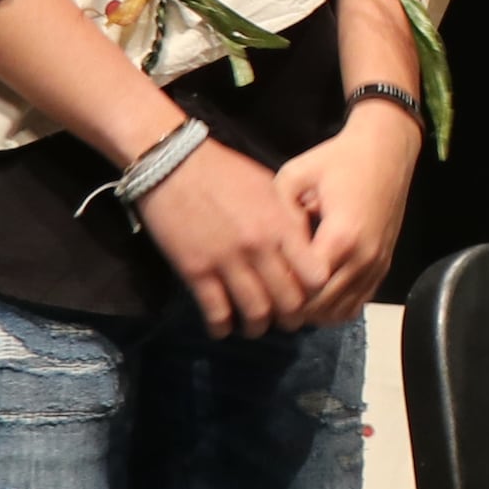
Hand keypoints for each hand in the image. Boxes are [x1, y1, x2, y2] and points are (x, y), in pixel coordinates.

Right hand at [135, 139, 319, 336]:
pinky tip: (222, 327)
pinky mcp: (195, 270)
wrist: (172, 161)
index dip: (316, 292)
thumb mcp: (269, 187)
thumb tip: (306, 247)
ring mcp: (227, 261)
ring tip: (255, 326)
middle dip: (291, 318)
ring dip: (258, 327)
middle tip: (285, 320)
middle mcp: (259, 247)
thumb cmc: (224, 171)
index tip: (308, 295)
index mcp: (281, 224)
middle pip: (289, 302)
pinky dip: (222, 327)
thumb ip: (289, 219)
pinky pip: (217, 313)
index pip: (315, 275)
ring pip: (255, 314)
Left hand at [273, 103, 423, 325]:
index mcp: (340, 235)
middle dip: (291, 306)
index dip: (280, 289)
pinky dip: (333, 308)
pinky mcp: (382, 268)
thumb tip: (268, 249)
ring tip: (288, 296)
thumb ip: (278, 214)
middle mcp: (362, 258)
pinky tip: (315, 295)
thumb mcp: (295, 175)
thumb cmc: (339, 159)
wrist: (387, 151)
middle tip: (268, 295)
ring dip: (312, 311)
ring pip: (338, 312)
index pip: (305, 285)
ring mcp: (375, 266)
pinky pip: (356, 304)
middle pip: (320, 306)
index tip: (261, 281)